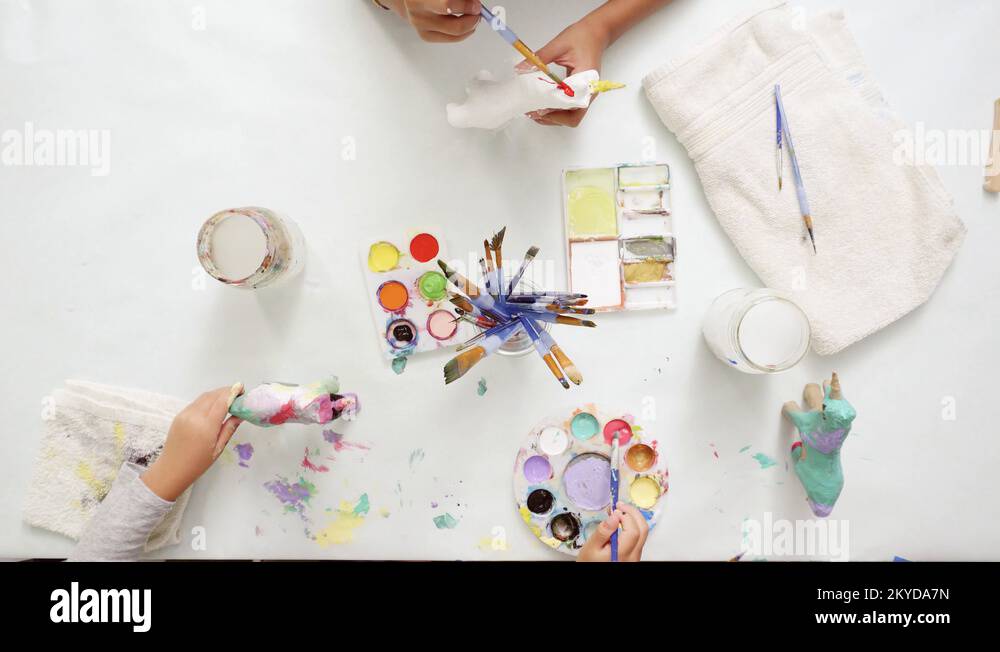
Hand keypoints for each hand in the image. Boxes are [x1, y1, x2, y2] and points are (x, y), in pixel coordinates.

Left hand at [141, 385, 243, 500]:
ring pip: (204, 396)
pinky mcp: (179, 415)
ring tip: (228, 399)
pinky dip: (208, 400)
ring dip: (217, 394)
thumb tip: (240, 415)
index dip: (233, 392)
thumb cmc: (197, 464)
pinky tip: (214, 407)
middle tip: (238, 394)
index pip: (222, 401)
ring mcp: (185, 414)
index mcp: (206, 426)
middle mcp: (194, 416)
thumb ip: (229, 428)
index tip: (243, 389)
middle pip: (213, 395)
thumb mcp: (218, 448)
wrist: (171, 470)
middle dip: (227, 391)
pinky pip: (196, 402)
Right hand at [387, 0, 480, 42]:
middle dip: (472, 19)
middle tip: (477, 11)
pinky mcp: (425, 36)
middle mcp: (419, 14)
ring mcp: (421, 27)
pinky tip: (463, 22)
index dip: (466, 6)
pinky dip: (463, 31)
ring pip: (455, 35)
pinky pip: (451, 38)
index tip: (476, 4)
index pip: (448, 5)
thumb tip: (474, 3)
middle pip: (455, 27)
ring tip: (471, 15)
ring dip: (469, 26)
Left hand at [516, 18, 609, 126]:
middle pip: (573, 117)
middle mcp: (589, 92)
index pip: (570, 103)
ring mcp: (586, 94)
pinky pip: (569, 109)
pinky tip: (543, 105)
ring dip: (553, 117)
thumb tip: (521, 69)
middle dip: (553, 118)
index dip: (554, 110)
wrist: (596, 33)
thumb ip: (540, 58)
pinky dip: (556, 111)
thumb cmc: (582, 37)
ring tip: (535, 111)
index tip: (537, 108)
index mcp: (587, 80)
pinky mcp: (581, 93)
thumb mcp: (558, 45)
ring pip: (571, 116)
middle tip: (533, 113)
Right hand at [577, 502, 648, 561]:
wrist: (593, 575)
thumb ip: (603, 532)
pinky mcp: (634, 555)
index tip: (615, 510)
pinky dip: (632, 526)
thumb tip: (614, 516)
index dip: (626, 516)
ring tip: (620, 512)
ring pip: (643, 533)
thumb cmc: (590, 562)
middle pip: (643, 530)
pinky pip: (639, 538)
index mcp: (622, 553)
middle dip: (633, 513)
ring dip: (634, 518)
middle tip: (620, 505)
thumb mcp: (591, 547)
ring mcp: (636, 556)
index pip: (633, 530)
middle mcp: (633, 556)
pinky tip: (621, 522)